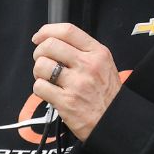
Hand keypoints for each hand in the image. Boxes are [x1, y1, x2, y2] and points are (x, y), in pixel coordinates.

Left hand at [31, 23, 122, 141]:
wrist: (114, 122)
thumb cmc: (107, 94)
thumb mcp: (104, 65)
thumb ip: (83, 51)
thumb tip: (52, 41)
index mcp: (98, 53)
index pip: (68, 31)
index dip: (47, 31)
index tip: (39, 36)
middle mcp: (88, 65)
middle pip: (50, 46)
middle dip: (39, 52)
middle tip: (42, 61)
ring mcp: (77, 83)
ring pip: (41, 65)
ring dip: (38, 72)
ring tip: (48, 79)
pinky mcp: (66, 101)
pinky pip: (39, 87)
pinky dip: (40, 89)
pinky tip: (50, 92)